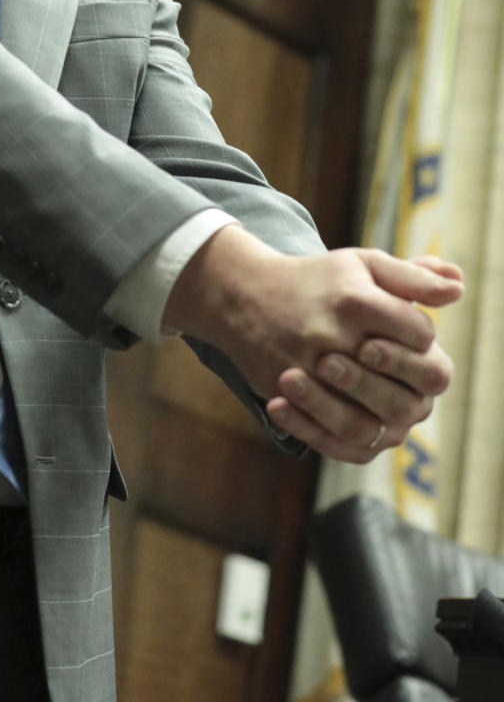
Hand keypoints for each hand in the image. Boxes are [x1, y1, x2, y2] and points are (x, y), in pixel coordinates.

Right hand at [165, 231, 461, 460]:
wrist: (243, 295)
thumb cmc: (315, 280)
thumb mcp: (363, 264)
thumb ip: (413, 276)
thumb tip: (458, 287)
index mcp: (356, 301)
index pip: (420, 336)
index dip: (423, 338)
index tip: (407, 332)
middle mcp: (331, 337)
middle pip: (398, 390)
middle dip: (405, 385)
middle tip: (389, 369)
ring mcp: (305, 369)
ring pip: (363, 420)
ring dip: (380, 416)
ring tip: (374, 397)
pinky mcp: (284, 391)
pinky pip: (326, 435)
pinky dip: (347, 437)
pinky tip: (354, 421)